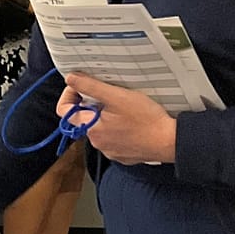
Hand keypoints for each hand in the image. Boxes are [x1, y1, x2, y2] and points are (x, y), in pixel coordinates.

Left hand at [57, 73, 175, 164]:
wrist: (171, 142)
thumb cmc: (146, 119)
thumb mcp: (116, 96)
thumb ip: (90, 86)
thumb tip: (70, 78)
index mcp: (91, 128)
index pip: (63, 111)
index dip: (69, 95)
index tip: (81, 86)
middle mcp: (97, 142)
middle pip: (83, 118)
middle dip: (92, 103)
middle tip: (109, 93)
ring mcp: (110, 150)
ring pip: (99, 128)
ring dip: (106, 115)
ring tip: (123, 106)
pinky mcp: (124, 154)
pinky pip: (114, 138)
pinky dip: (118, 127)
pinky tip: (132, 120)